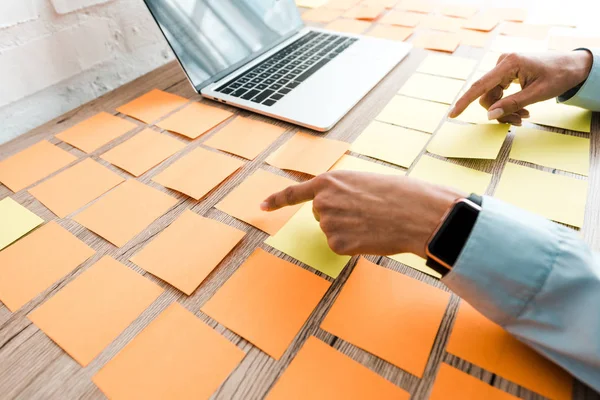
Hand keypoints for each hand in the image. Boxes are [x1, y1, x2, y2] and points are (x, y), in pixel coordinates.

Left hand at [260, 171, 462, 257]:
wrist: (416, 213)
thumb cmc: (398, 194)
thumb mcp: (364, 181)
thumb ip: (343, 191)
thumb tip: (340, 211)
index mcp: (329, 181)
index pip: (294, 192)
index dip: (276, 200)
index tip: (261, 206)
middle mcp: (322, 202)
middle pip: (320, 214)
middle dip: (338, 214)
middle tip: (366, 211)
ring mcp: (328, 225)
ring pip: (331, 231)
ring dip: (348, 229)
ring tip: (373, 222)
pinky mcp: (337, 245)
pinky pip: (340, 246)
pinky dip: (354, 244)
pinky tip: (371, 236)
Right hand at [449, 51, 592, 124]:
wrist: (573, 66)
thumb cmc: (559, 76)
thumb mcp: (537, 94)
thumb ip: (512, 104)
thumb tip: (490, 116)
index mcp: (509, 64)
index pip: (480, 86)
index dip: (464, 102)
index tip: (452, 114)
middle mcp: (503, 63)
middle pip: (487, 95)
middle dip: (499, 112)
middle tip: (518, 123)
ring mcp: (503, 67)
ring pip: (492, 97)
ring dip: (505, 110)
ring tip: (524, 117)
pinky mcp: (506, 72)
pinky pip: (498, 93)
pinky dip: (508, 104)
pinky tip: (522, 110)